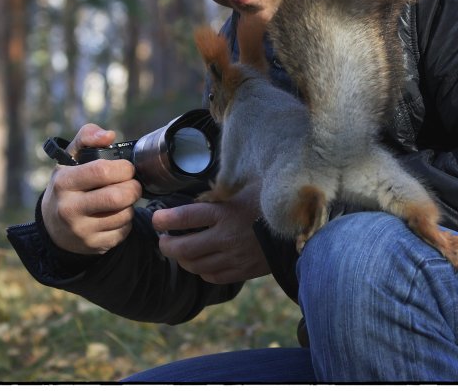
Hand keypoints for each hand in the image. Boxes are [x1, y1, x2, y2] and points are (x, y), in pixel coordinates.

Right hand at [41, 123, 141, 253]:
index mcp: (63, 183)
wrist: (54, 226)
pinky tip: (116, 215)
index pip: (102, 171)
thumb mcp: (70, 158)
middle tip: (131, 183)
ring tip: (121, 198)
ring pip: (125, 214)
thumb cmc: (69, 184)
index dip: (123, 168)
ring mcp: (81, 231)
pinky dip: (126, 221)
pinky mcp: (94, 245)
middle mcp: (69, 209)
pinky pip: (124, 231)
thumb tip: (109, 135)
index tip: (125, 168)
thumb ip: (87, 137)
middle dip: (133, 187)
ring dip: (130, 204)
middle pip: (118, 196)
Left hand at [152, 183, 269, 284]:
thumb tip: (206, 180)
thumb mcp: (248, 185)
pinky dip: (202, 270)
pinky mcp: (243, 271)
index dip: (165, 220)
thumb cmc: (271, 200)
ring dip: (183, 259)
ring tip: (180, 250)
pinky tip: (202, 261)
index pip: (185, 218)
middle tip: (164, 240)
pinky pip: (212, 276)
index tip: (156, 219)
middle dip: (167, 245)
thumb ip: (226, 184)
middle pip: (183, 248)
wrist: (301, 228)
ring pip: (195, 265)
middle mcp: (227, 237)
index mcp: (226, 213)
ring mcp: (235, 257)